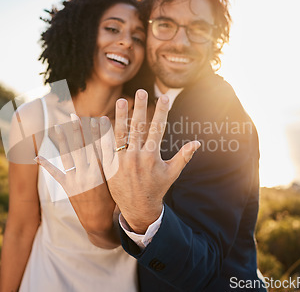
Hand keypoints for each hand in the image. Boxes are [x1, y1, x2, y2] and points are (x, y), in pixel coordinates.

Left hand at [35, 115, 119, 246]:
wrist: (99, 222)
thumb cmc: (112, 201)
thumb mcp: (116, 183)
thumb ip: (114, 166)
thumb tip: (117, 147)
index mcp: (101, 173)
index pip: (99, 148)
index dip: (98, 133)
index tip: (98, 119)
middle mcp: (87, 174)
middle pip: (81, 148)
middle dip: (77, 131)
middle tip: (73, 116)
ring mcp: (75, 180)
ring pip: (67, 156)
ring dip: (61, 140)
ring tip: (57, 127)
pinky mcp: (67, 187)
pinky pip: (55, 174)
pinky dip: (46, 165)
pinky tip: (37, 156)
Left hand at [106, 89, 200, 233]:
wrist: (138, 209)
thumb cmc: (157, 189)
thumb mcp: (172, 173)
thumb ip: (183, 156)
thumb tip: (198, 143)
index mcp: (152, 157)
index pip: (158, 129)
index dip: (161, 112)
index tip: (164, 97)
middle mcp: (136, 157)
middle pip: (138, 127)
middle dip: (141, 108)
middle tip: (141, 91)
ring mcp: (121, 161)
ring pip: (120, 134)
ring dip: (120, 116)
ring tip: (122, 100)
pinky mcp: (110, 166)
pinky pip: (105, 147)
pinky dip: (103, 134)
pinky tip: (101, 120)